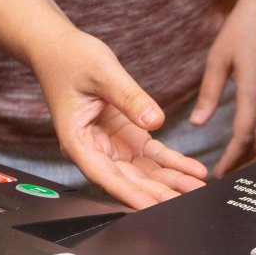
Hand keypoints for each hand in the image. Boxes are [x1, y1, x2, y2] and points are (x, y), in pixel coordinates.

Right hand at [33, 27, 207, 209]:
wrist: (59, 47)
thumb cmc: (69, 58)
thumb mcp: (103, 72)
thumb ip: (129, 98)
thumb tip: (155, 121)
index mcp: (77, 142)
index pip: (105, 176)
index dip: (130, 194)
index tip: (152, 207)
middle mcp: (94, 149)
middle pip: (129, 180)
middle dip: (158, 192)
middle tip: (187, 201)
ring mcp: (111, 145)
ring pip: (144, 172)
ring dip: (171, 181)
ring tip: (197, 188)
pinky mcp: (126, 135)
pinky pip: (152, 155)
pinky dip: (173, 162)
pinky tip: (193, 170)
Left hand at [189, 0, 255, 176]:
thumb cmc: (245, 24)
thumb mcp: (219, 57)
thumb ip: (208, 93)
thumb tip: (197, 123)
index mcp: (255, 92)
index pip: (243, 136)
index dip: (231, 158)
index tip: (220, 174)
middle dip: (244, 160)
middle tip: (229, 177)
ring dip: (255, 147)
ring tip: (241, 164)